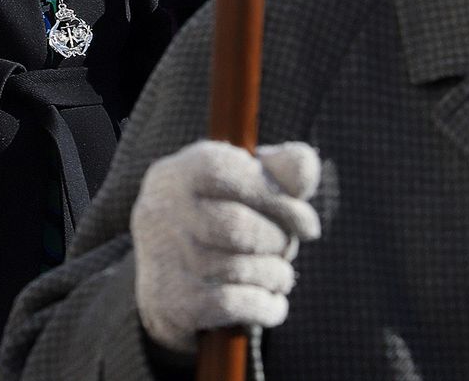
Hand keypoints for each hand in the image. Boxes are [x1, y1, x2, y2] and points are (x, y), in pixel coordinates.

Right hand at [132, 141, 321, 355]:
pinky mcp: (169, 301)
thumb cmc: (219, 222)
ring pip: (236, 267)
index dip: (279, 200)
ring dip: (274, 276)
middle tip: (287, 251)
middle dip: (277, 242)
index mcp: (179, 173)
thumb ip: (280, 170)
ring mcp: (160, 257)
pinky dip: (263, 306)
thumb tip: (305, 163)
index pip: (230, 175)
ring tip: (281, 277)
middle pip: (235, 226)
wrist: (169, 283)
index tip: (308, 225)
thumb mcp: (245, 187)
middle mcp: (160, 210)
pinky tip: (273, 305)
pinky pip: (229, 304)